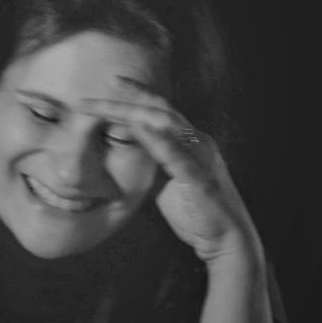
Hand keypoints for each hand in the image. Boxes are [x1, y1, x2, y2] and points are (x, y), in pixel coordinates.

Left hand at [82, 79, 262, 267]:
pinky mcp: (200, 177)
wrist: (225, 240)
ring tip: (111, 106)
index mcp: (190, 142)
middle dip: (126, 100)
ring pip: (167, 125)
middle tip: (95, 94)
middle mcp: (197, 142)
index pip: (161, 112)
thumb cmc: (196, 214)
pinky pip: (177, 154)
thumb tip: (133, 154)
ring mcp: (200, 157)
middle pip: (159, 111)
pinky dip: (158, 139)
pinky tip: (139, 127)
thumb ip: (154, 164)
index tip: (113, 82)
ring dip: (136, 113)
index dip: (137, 95)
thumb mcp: (167, 184)